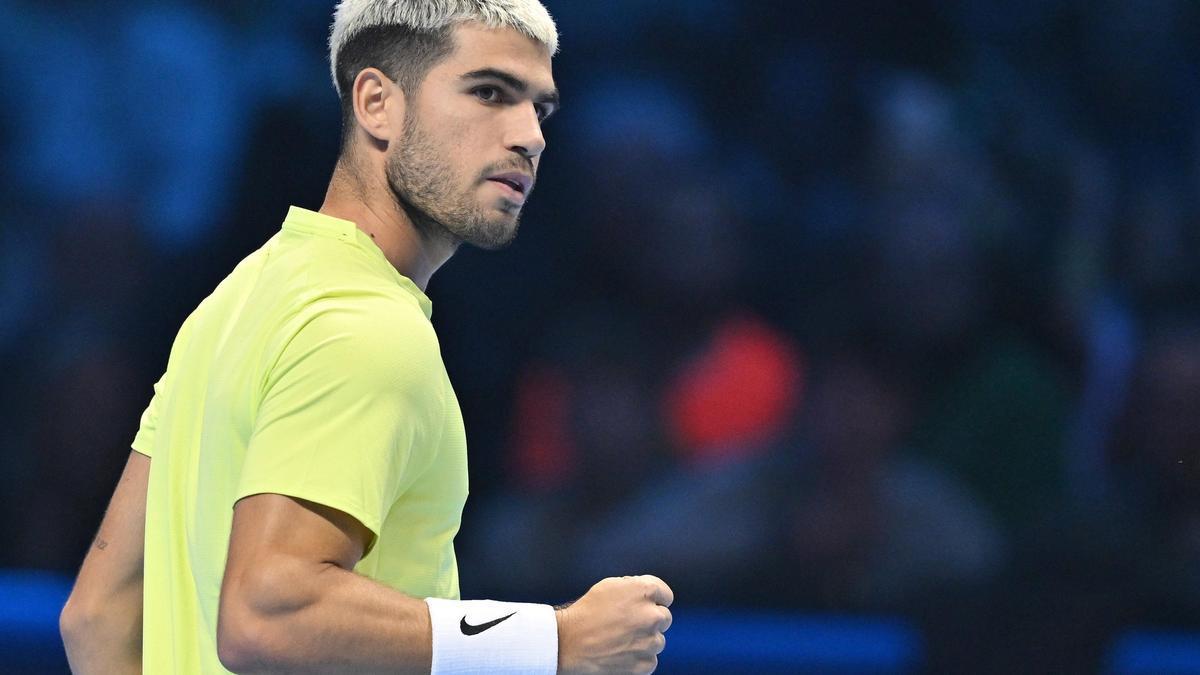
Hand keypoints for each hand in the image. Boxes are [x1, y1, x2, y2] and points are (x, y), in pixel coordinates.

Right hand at [556, 575, 672, 674]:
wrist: (569, 643)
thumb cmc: (587, 612)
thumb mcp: (611, 585)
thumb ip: (635, 587)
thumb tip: (648, 595)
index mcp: (645, 591)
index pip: (666, 595)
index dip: (653, 600)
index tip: (642, 606)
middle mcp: (652, 615)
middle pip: (664, 618)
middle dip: (649, 620)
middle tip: (628, 624)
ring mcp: (651, 642)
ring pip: (658, 640)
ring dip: (645, 640)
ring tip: (621, 639)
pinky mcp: (645, 664)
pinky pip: (650, 659)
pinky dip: (639, 658)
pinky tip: (621, 652)